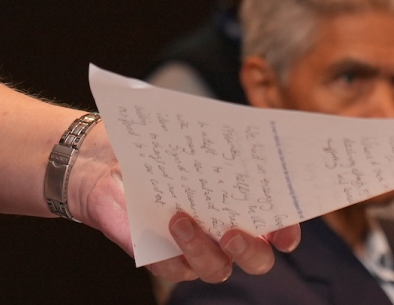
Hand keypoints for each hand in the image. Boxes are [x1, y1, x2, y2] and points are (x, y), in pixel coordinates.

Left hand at [68, 127, 299, 283]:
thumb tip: (240, 124)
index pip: (279, 227)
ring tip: (182, 220)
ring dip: (204, 250)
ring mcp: (197, 251)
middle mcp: (228, 234)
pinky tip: (167, 226)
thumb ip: (215, 132)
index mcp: (244, 205)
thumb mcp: (186, 133)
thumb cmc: (157, 146)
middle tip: (232, 232)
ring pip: (217, 269)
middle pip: (257, 259)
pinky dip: (174, 251)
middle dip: (251, 250)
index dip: (288, 232)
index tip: (285, 229)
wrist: (105, 162)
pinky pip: (175, 268)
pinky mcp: (163, 258)